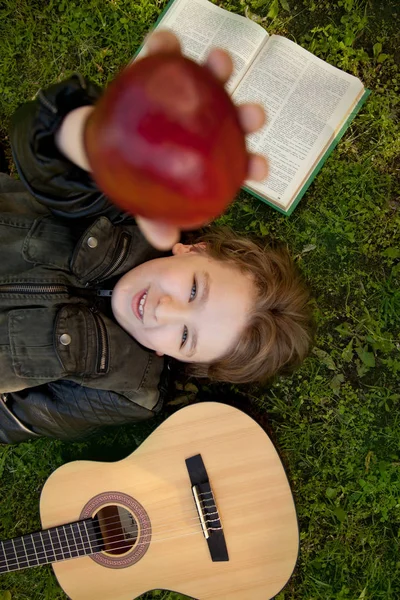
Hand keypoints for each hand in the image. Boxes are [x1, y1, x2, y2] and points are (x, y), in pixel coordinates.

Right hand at [135, 30, 267, 249]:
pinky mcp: (160, 70)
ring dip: (219, 70)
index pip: (235, 162)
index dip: (252, 165)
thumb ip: (154, 218)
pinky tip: (160, 43)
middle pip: (233, 119)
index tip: (260, 168)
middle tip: (254, 116)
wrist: (98, 141)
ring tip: (220, 63)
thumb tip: (165, 242)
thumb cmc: (130, 173)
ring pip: (210, 80)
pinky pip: (165, 55)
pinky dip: (165, 47)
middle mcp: (203, 122)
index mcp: (205, 155)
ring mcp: (185, 95)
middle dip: (249, 117)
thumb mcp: (141, 199)